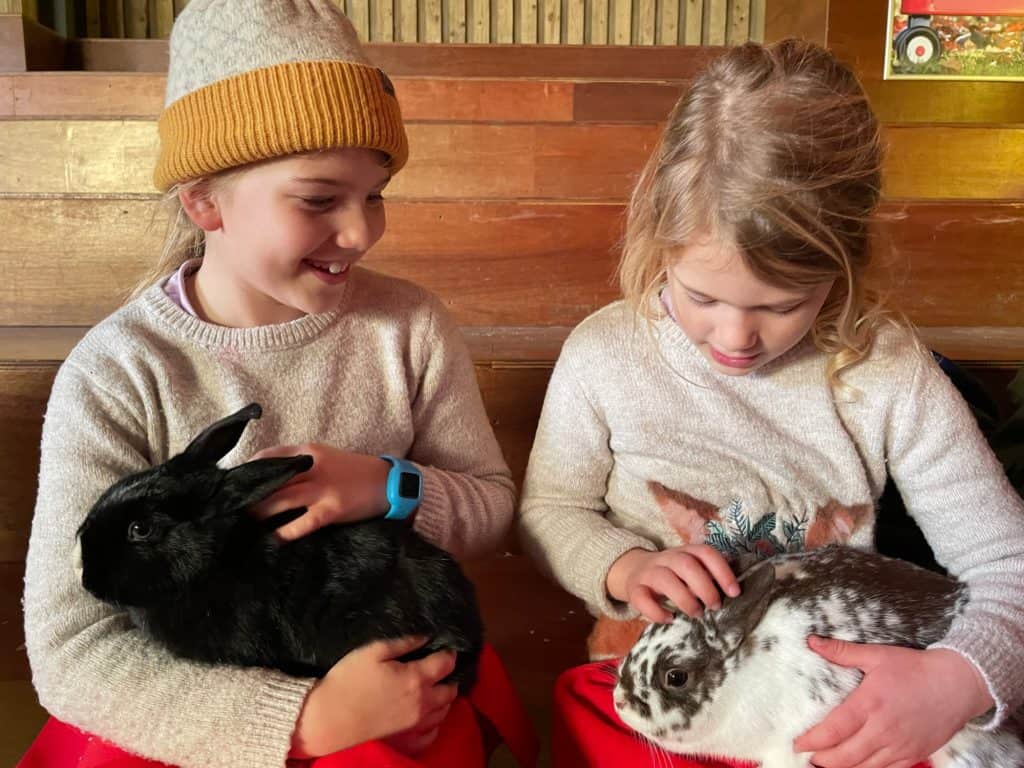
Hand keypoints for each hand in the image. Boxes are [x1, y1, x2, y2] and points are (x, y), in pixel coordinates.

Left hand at [249, 443, 389, 539]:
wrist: (388, 482)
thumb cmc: (354, 471)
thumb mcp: (326, 457)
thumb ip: (300, 463)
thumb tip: (269, 478)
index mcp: (309, 452)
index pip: (269, 456)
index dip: (249, 469)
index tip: (235, 482)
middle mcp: (313, 467)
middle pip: (272, 479)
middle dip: (250, 493)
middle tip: (232, 506)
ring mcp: (323, 489)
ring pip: (282, 499)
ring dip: (261, 512)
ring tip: (245, 522)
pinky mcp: (332, 509)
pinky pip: (303, 523)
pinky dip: (285, 532)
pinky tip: (273, 539)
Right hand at [290, 635, 457, 757]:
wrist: (327, 718)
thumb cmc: (347, 680)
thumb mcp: (373, 651)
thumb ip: (404, 643)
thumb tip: (427, 637)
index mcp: (416, 678)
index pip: (446, 663)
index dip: (449, 653)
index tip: (444, 648)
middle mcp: (422, 702)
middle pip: (451, 689)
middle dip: (449, 676)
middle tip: (438, 668)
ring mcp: (416, 723)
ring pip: (445, 710)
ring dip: (443, 697)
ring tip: (433, 687)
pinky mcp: (408, 739)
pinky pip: (434, 731)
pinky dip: (435, 720)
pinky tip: (426, 711)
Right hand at [606, 545, 740, 622]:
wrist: (633, 570)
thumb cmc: (672, 575)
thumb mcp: (689, 570)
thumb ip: (707, 576)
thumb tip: (731, 592)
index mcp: (685, 552)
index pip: (705, 553)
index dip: (722, 571)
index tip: (734, 592)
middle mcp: (666, 558)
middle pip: (686, 564)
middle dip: (704, 587)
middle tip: (715, 606)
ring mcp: (648, 572)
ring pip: (665, 578)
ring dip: (684, 599)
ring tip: (697, 614)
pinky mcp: (634, 588)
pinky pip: (642, 598)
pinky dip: (656, 612)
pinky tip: (669, 619)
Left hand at [793, 637, 993, 767]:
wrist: (958, 684)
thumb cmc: (915, 668)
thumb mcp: (877, 655)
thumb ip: (842, 652)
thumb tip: (812, 641)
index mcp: (870, 704)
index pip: (834, 730)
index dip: (812, 741)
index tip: (797, 743)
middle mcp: (883, 729)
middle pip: (845, 756)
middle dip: (823, 760)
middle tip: (808, 758)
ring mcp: (900, 746)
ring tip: (826, 765)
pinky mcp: (914, 754)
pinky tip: (856, 767)